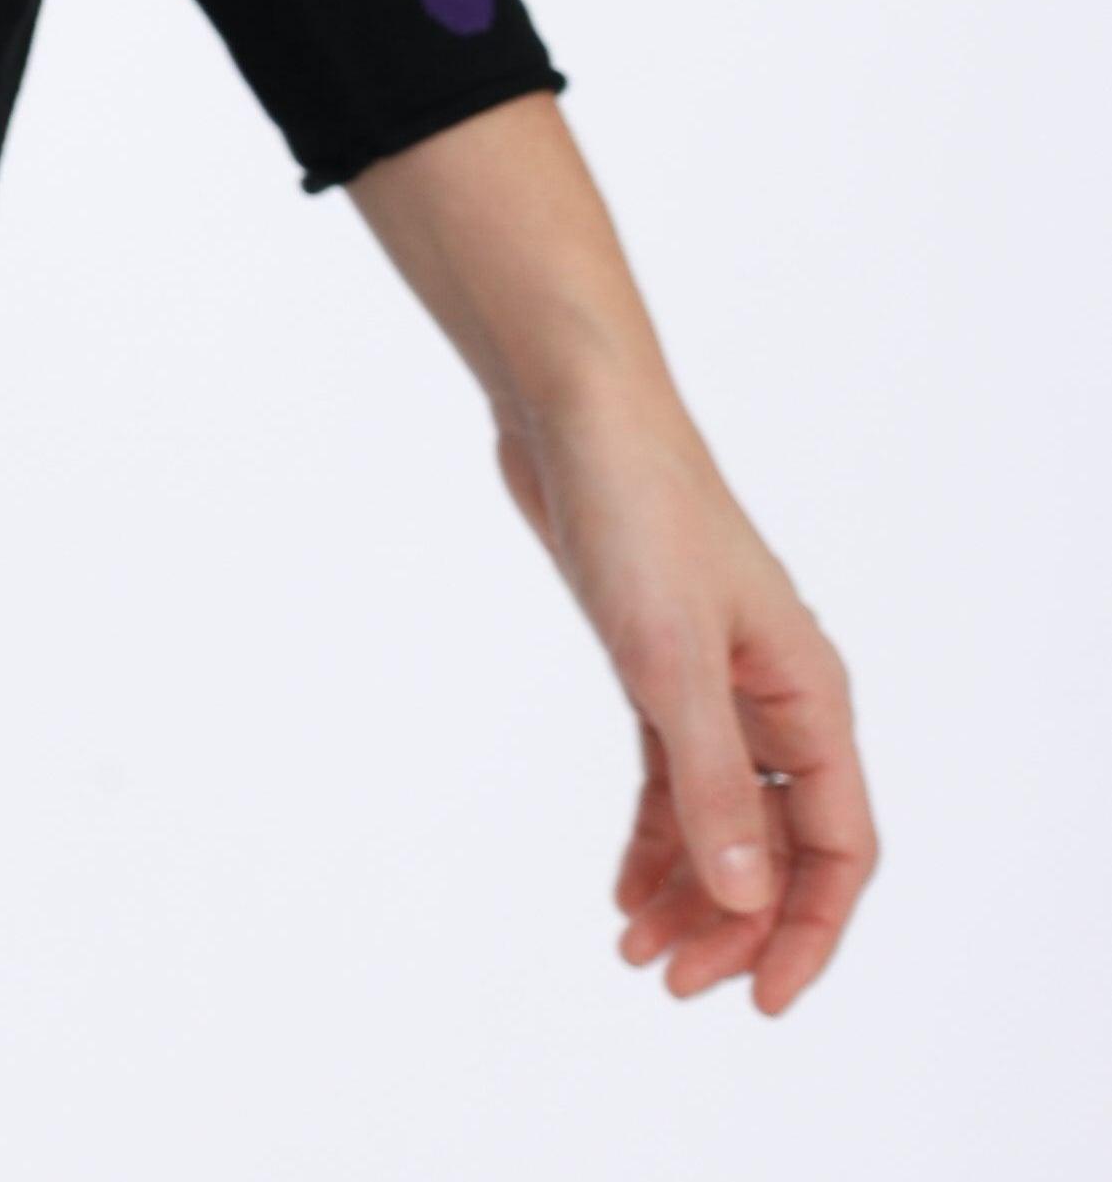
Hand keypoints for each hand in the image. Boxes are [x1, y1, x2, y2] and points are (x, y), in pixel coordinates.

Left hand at [490, 383, 877, 1013]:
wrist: (575, 412)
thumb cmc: (637, 513)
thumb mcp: (670, 662)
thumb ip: (710, 784)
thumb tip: (750, 900)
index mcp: (810, 698)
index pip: (839, 849)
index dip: (808, 932)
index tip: (761, 1002)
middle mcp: (777, 698)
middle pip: (782, 847)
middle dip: (736, 925)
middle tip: (670, 983)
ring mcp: (717, 681)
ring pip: (722, 818)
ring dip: (689, 888)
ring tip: (636, 953)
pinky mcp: (656, 661)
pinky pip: (672, 776)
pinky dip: (653, 834)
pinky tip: (622, 887)